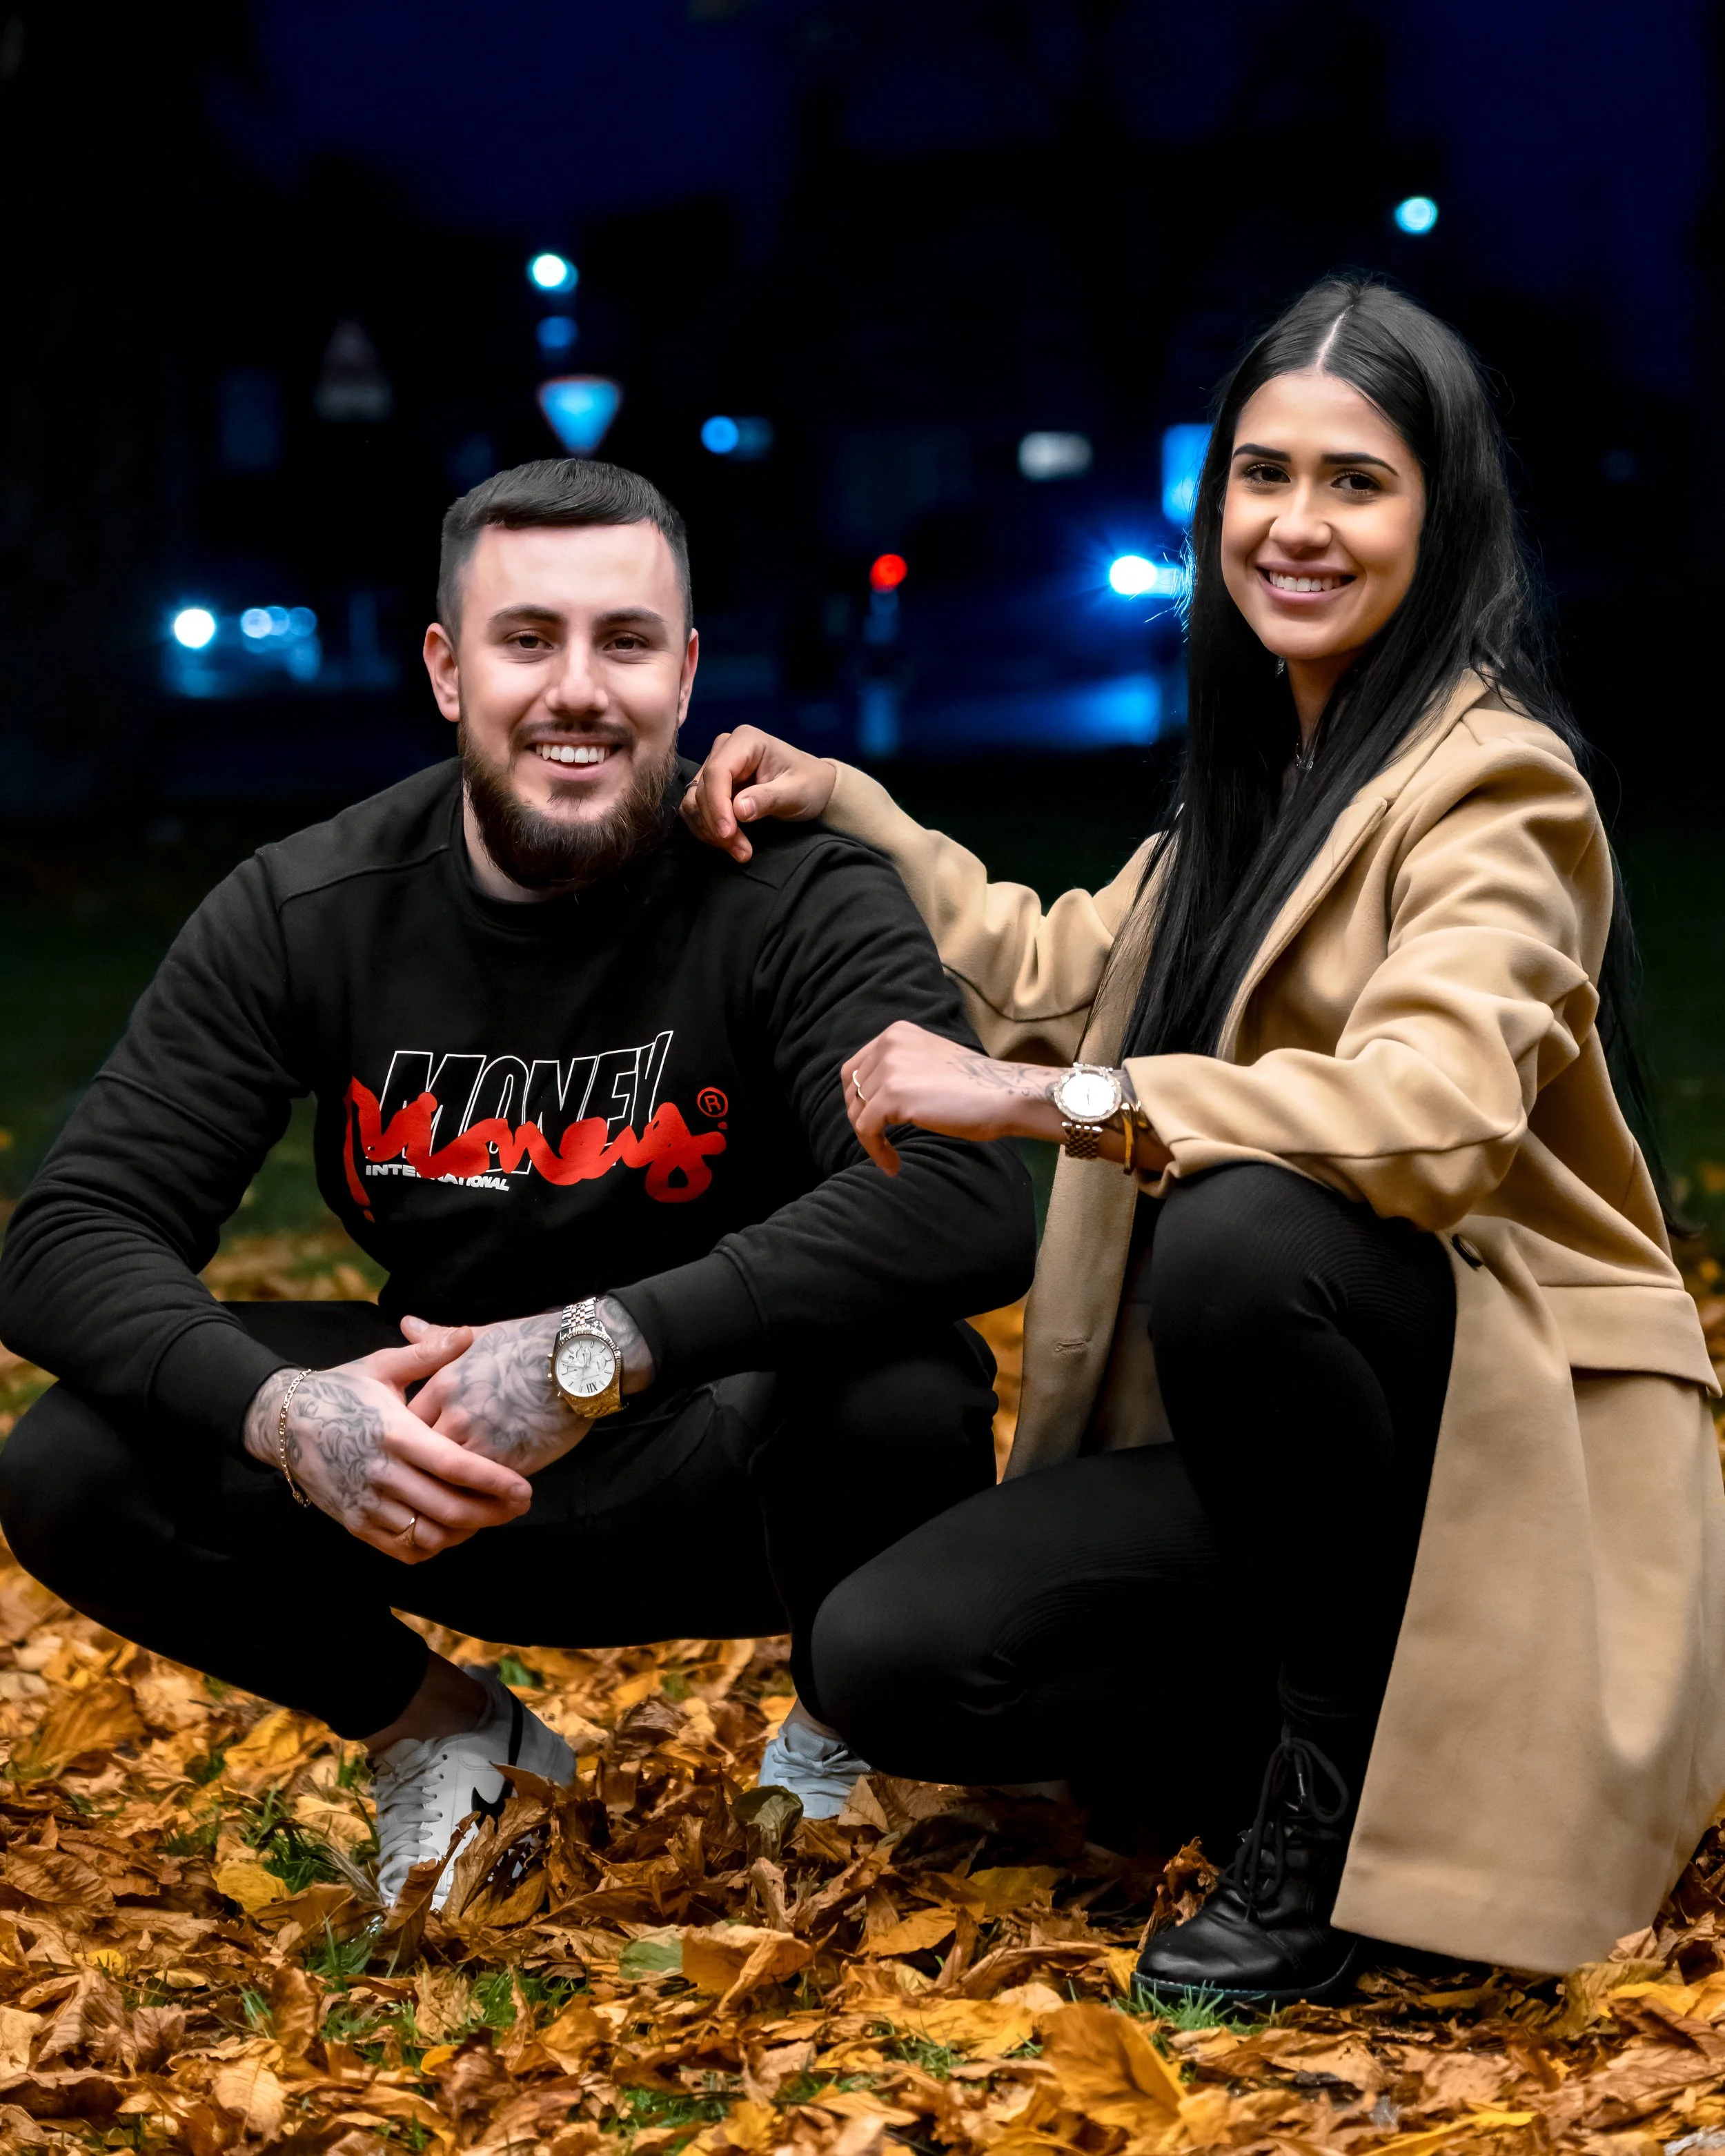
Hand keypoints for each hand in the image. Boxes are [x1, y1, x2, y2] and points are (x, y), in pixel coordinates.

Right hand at [243, 1330, 532, 1563]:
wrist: (282, 1421)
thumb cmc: (339, 1389)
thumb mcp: (382, 1365)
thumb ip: (428, 1353)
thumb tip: (468, 1333)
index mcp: (394, 1433)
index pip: (454, 1466)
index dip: (494, 1482)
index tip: (524, 1489)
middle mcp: (381, 1474)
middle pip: (448, 1508)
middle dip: (492, 1513)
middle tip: (518, 1506)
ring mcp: (366, 1503)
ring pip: (428, 1535)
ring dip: (465, 1531)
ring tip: (489, 1515)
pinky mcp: (354, 1523)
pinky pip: (403, 1549)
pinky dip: (433, 1545)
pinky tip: (450, 1528)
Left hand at [399, 1299, 654, 1475]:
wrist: (579, 1361)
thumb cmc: (531, 1343)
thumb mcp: (480, 1336)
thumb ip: (438, 1339)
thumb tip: (406, 1323)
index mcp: (444, 1383)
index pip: (407, 1423)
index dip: (411, 1437)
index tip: (416, 1445)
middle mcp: (455, 1414)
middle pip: (421, 1455)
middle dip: (422, 1467)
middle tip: (425, 1477)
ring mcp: (481, 1441)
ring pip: (446, 1478)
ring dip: (447, 1487)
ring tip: (450, 1495)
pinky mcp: (508, 1462)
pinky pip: (479, 1489)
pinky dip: (476, 1495)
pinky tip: (478, 1497)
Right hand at [680, 726, 836, 863]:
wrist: (813, 786)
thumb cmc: (809, 784)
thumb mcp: (796, 792)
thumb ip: (768, 798)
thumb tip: (739, 811)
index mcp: (745, 741)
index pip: (717, 772)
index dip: (718, 805)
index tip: (728, 833)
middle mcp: (724, 748)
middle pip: (703, 789)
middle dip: (717, 824)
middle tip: (741, 851)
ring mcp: (715, 766)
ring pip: (694, 801)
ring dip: (710, 830)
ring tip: (739, 850)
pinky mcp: (712, 786)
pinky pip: (697, 809)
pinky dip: (707, 829)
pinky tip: (729, 843)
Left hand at [841, 1023, 1064, 1175]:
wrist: (1003, 1095)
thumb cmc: (975, 1087)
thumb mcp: (929, 1063)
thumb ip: (900, 1069)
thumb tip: (868, 1098)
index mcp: (896, 1033)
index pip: (855, 1068)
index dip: (858, 1099)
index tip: (872, 1123)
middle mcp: (889, 1043)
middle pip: (852, 1090)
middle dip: (862, 1119)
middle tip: (881, 1142)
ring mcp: (891, 1067)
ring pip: (857, 1111)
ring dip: (870, 1139)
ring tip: (890, 1157)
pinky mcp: (894, 1095)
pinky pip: (866, 1129)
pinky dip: (875, 1151)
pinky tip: (893, 1164)